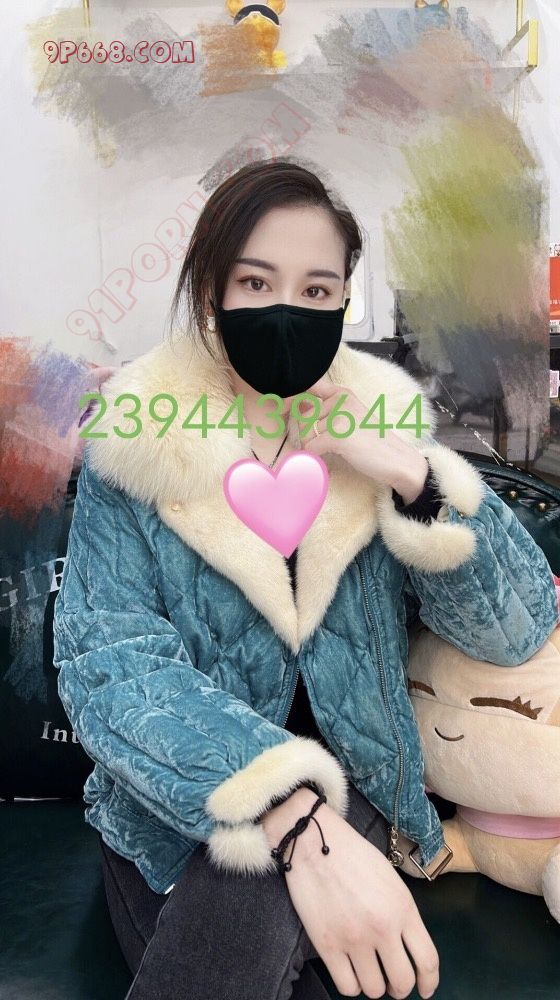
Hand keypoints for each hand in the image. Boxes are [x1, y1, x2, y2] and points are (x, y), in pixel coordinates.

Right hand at [263, 796, 438, 998]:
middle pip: (402, 982)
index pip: (428, 961)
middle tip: (391, 980)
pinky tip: (349, 969)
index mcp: (403, 908)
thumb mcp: (391, 879)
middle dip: (399, 987)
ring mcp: (354, 939)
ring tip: (368, 970)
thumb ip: (403, 913)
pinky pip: (346, 987)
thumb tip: (408, 946)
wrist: (314, 841)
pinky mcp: (327, 945)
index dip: (430, 982)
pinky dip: (351, 984)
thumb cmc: (353, 854)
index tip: (425, 989)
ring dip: (374, 985)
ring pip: (374, 990)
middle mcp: (382, 927)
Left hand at [298, 377, 428, 503]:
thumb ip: (327, 411)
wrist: (397, 460)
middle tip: (320, 448)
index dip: (289, 398)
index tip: (278, 407)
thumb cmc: (373, 442)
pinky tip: (328, 462)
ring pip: (305, 434)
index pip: (308, 387)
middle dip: (306, 436)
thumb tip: (298, 408)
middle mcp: (341, 400)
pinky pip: (311, 448)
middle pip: (304, 418)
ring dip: (312, 449)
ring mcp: (340, 417)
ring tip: (328, 455)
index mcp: (343, 394)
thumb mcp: (350, 418)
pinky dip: (315, 458)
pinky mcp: (338, 435)